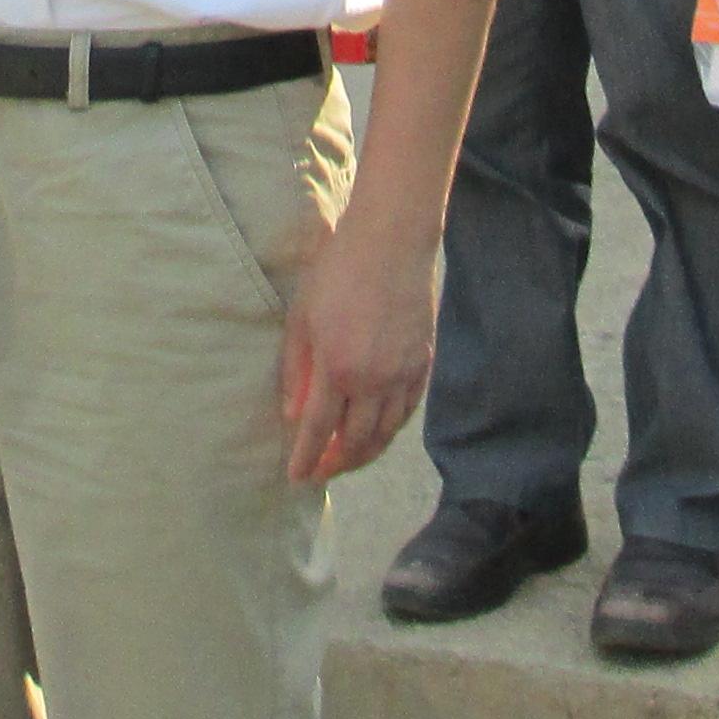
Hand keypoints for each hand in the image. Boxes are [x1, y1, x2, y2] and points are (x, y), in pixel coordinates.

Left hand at [276, 217, 436, 485]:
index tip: (296, 478)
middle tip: (321, 471)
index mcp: (337, 368)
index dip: (307, 459)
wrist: (391, 241)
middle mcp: (373, 380)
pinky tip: (378, 431)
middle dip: (337, 464)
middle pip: (357, 442)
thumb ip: (296, 371)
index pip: (319, 431)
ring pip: (387, 433)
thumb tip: (294, 416)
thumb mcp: (302, 317)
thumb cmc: (337, 271)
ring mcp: (403, 373)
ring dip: (365, 453)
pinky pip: (408, 412)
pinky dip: (391, 429)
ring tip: (347, 458)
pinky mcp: (424, 363)